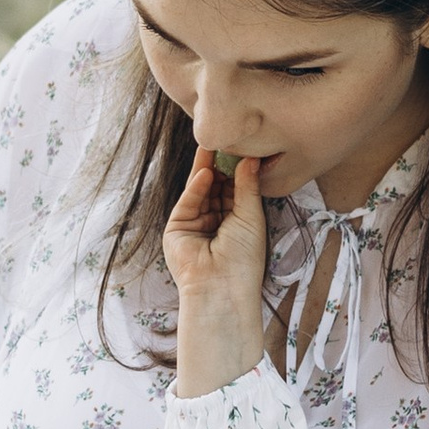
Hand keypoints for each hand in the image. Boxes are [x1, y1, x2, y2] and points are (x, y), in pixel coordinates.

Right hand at [163, 149, 267, 396]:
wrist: (222, 287)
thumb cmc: (244, 258)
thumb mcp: (251, 217)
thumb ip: (247, 187)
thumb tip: (250, 159)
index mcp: (237, 224)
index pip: (235, 191)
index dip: (237, 171)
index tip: (243, 148)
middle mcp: (215, 223)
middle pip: (217, 188)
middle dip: (221, 166)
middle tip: (225, 140)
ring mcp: (196, 225)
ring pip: (201, 191)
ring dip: (206, 171)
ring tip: (213, 147)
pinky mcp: (178, 228)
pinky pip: (188, 202)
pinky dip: (196, 187)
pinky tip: (205, 173)